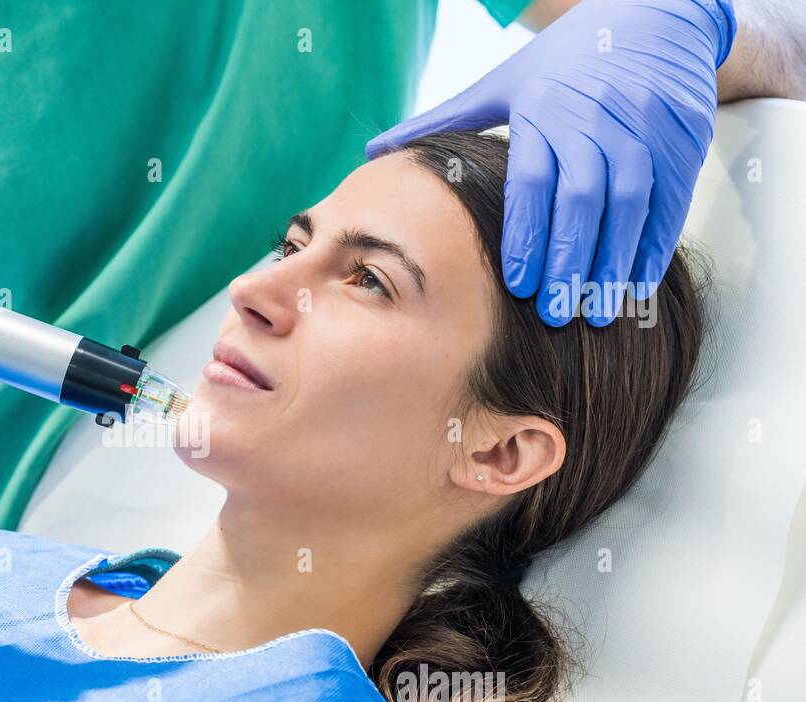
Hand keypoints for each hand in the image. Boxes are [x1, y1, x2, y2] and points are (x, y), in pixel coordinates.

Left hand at [365, 0, 735, 325]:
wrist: (655, 17)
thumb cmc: (567, 60)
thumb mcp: (503, 83)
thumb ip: (445, 122)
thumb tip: (376, 152)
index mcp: (545, 111)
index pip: (532, 183)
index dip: (527, 236)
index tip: (518, 285)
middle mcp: (596, 119)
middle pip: (582, 200)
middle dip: (568, 261)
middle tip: (554, 314)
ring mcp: (645, 128)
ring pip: (629, 205)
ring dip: (612, 262)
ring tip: (594, 311)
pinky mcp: (684, 138)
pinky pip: (669, 202)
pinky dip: (654, 245)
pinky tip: (634, 283)